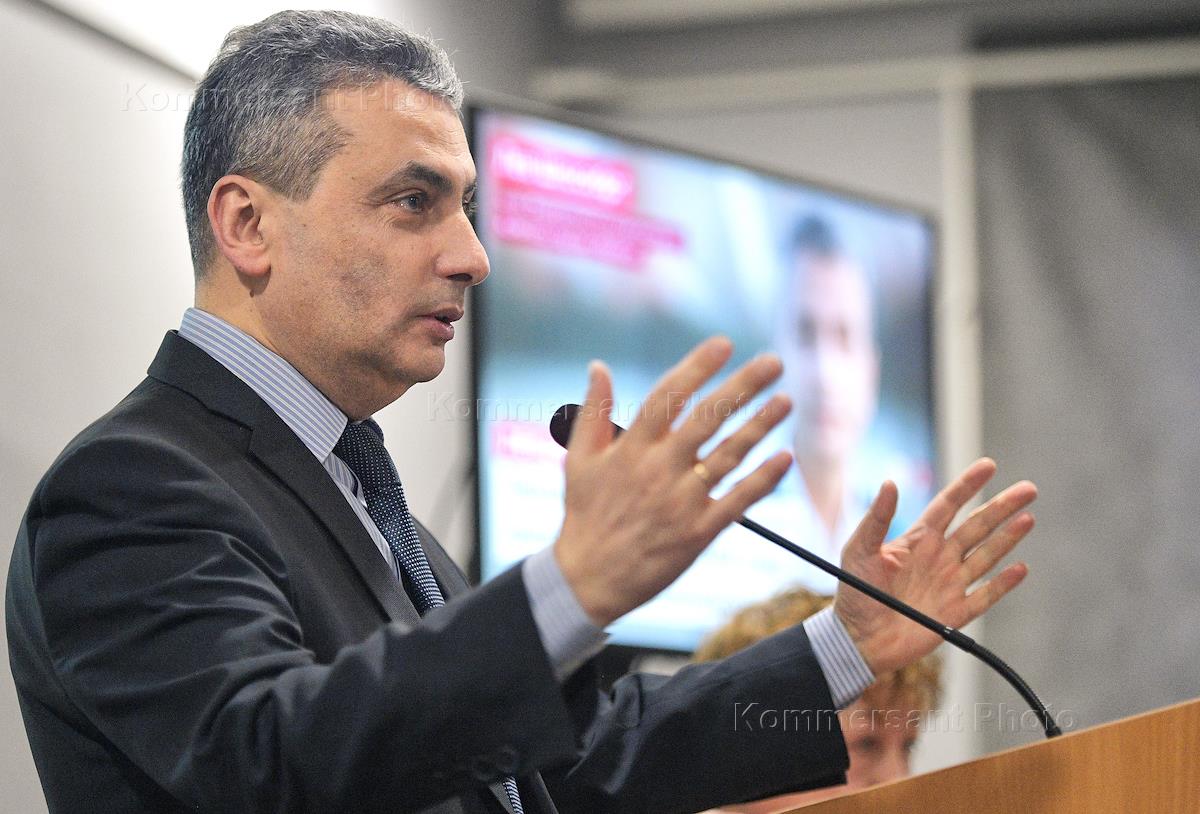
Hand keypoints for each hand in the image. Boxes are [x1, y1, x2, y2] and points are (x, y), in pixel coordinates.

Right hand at [554, 337, 792, 626]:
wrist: (588, 578)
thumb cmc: (584, 514)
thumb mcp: (578, 459)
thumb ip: (593, 411)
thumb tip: (598, 366)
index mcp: (631, 448)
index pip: (668, 396)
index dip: (697, 367)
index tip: (724, 344)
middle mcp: (659, 469)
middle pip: (708, 418)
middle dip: (743, 386)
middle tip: (774, 362)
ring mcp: (681, 501)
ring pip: (729, 454)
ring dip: (761, 424)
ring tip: (786, 401)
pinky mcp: (698, 532)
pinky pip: (738, 500)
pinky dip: (763, 478)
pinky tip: (785, 457)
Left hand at [832, 459, 1035, 674]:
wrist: (858, 639)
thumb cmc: (854, 592)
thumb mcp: (859, 550)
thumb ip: (876, 518)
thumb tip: (890, 482)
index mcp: (918, 540)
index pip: (949, 505)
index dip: (968, 485)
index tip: (989, 466)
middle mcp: (939, 557)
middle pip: (977, 526)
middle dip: (1002, 507)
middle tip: (1028, 488)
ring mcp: (950, 584)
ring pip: (986, 556)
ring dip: (1008, 538)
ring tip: (1028, 518)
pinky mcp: (955, 614)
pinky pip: (985, 596)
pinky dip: (1003, 583)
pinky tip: (1020, 567)